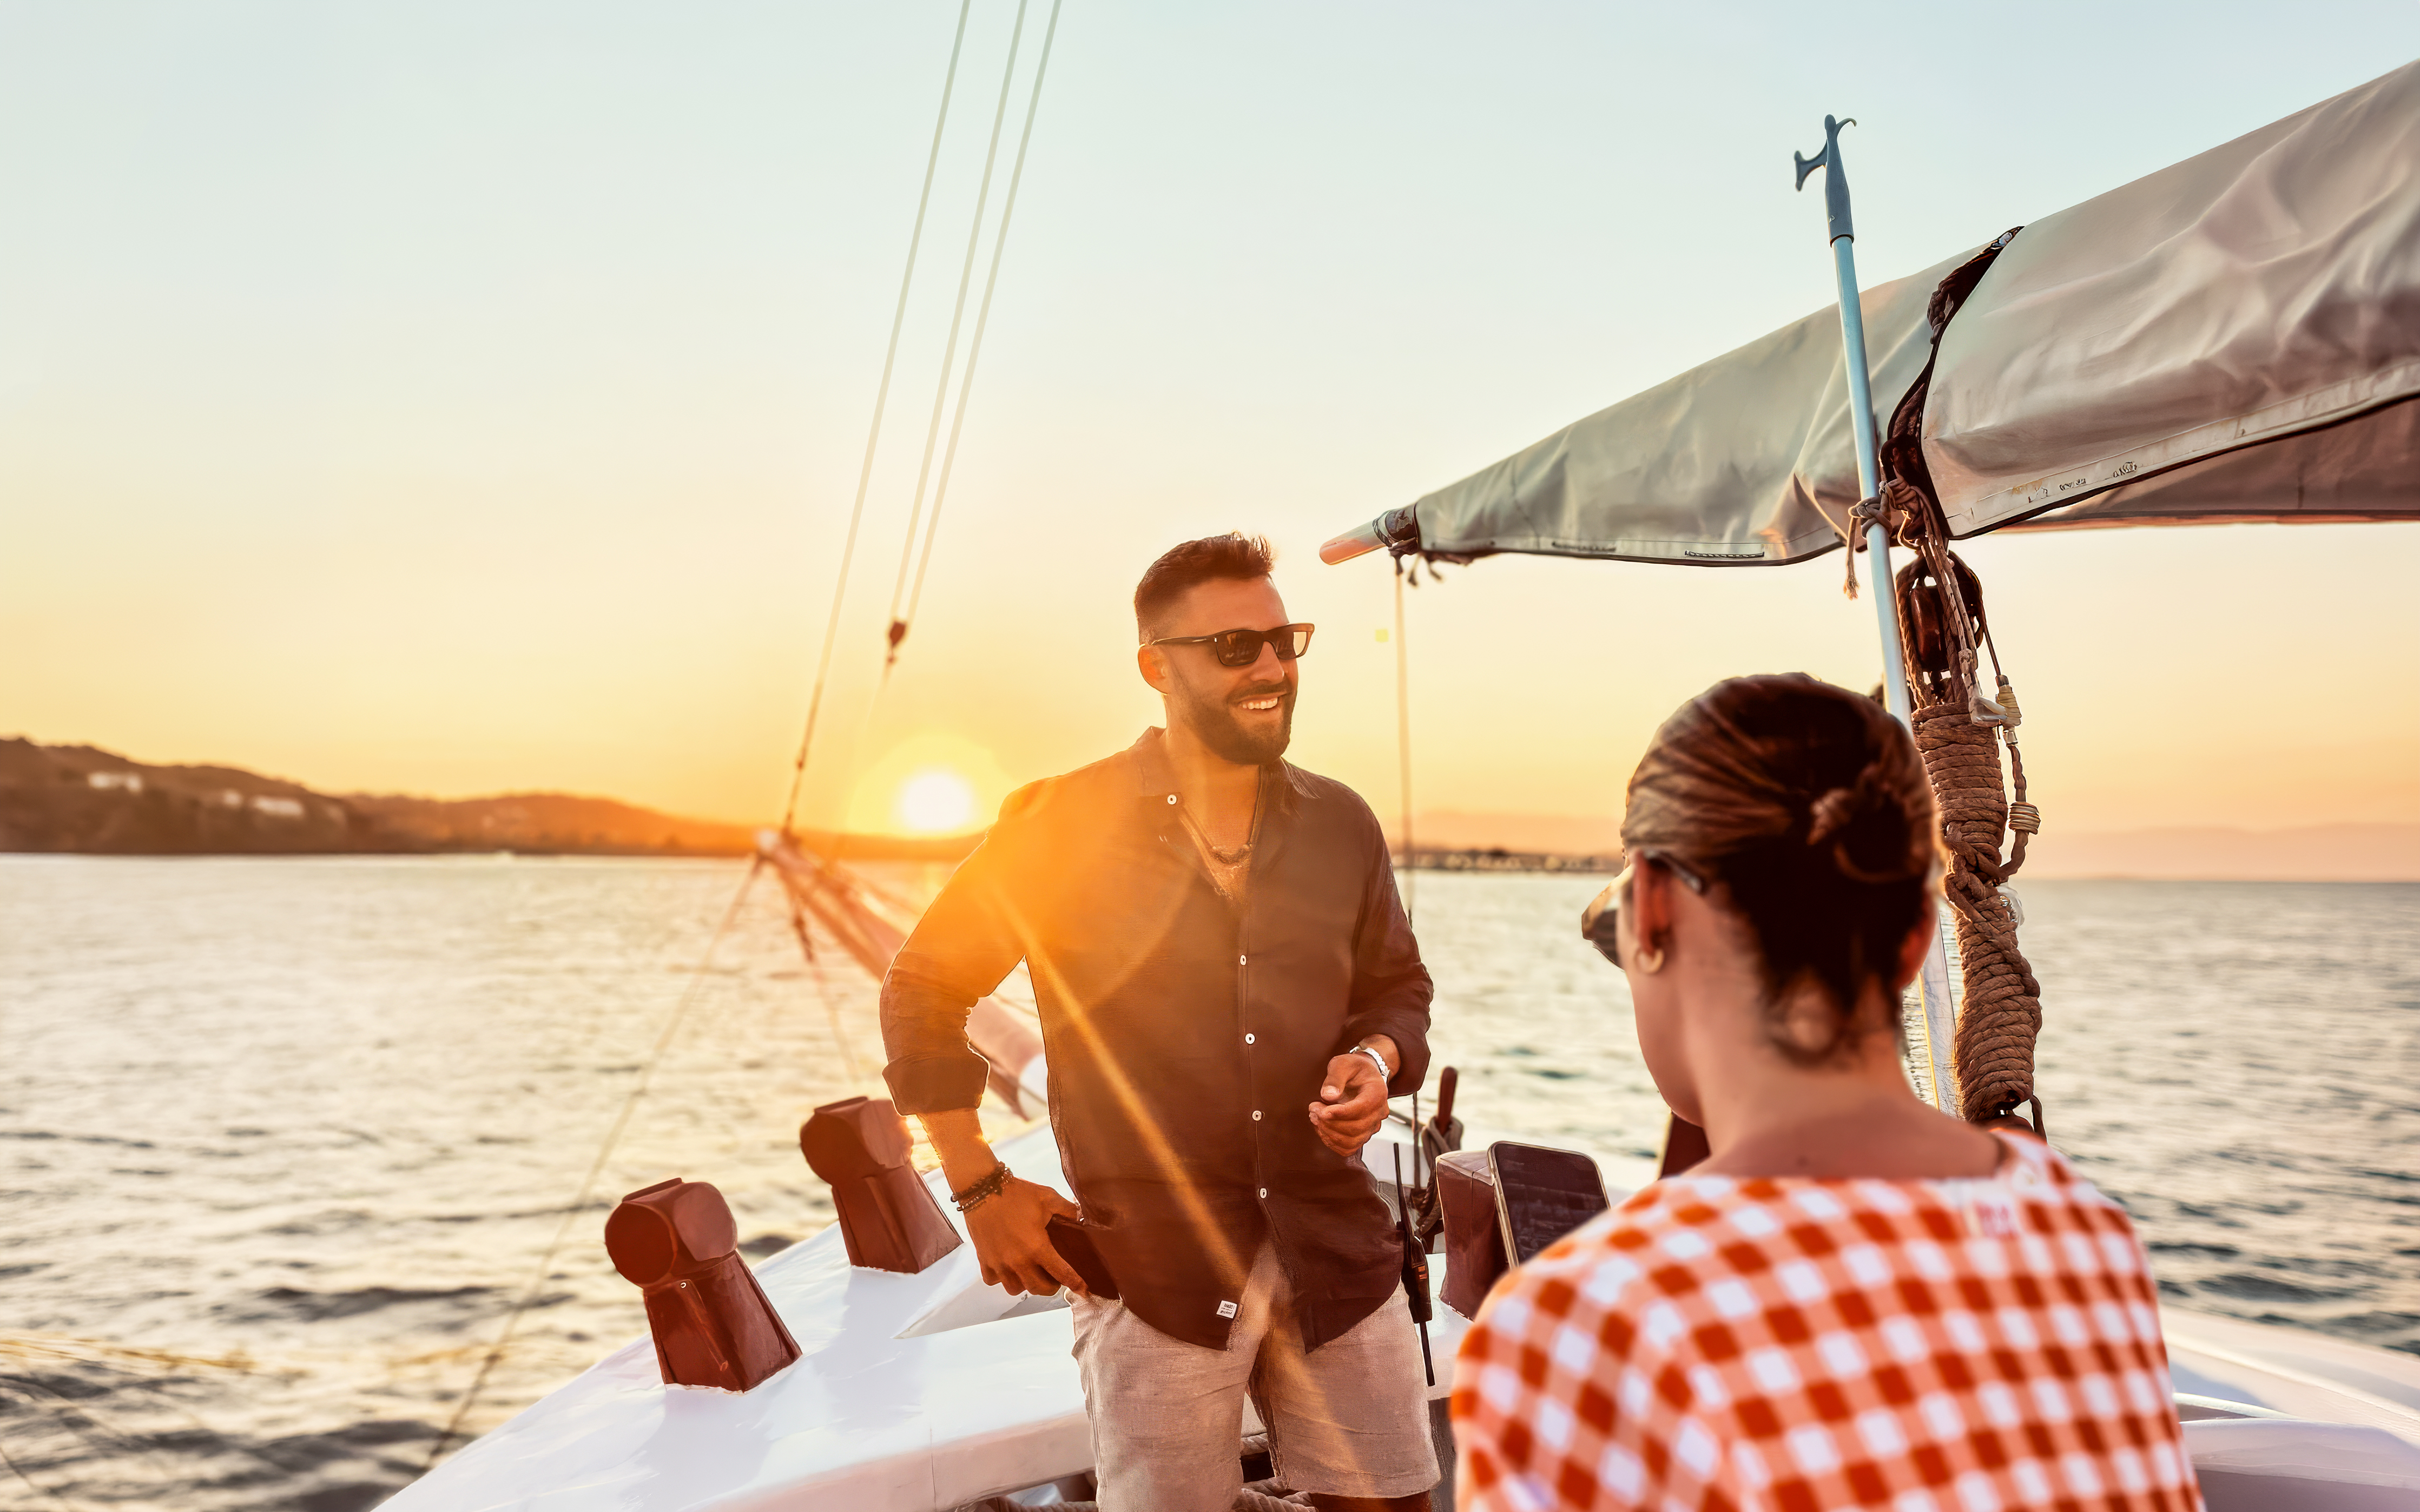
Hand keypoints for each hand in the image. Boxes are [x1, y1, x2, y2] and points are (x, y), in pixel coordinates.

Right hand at [964, 1176, 1087, 1297]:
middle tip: (1054, 1277)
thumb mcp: (1048, 1197)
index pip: (1061, 1273)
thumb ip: (1067, 1210)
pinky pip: (994, 1281)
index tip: (1082, 1289)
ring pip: (1015, 1289)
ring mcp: (999, 1264)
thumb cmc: (1016, 1194)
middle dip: (1051, 1287)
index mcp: (1037, 1247)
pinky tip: (1008, 1267)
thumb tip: (1081, 1219)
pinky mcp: (984, 1261)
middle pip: (1038, 1288)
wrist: (983, 1189)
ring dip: (1026, 1284)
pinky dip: (1002, 1278)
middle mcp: (1018, 1261)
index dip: (1075, 1283)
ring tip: (1031, 1272)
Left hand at [1308, 1046, 1390, 1156]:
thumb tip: (1328, 1096)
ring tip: (1315, 1117)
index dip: (1339, 1113)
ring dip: (1329, 1133)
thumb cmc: (1354, 1068)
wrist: (1363, 1076)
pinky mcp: (1362, 1135)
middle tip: (1313, 1110)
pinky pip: (1348, 1148)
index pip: (1361, 1110)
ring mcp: (1372, 1126)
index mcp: (1377, 1093)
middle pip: (1356, 1128)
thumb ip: (1335, 1077)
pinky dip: (1332, 1142)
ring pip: (1351, 1141)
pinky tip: (1322, 1128)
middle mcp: (1378, 1113)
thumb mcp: (1343, 1063)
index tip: (1320, 1109)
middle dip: (1329, 1123)